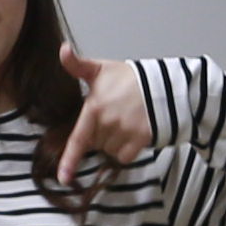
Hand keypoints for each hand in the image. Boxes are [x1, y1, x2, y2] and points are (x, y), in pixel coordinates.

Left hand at [49, 45, 154, 188]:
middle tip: (113, 116)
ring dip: (114, 143)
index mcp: (95, 107)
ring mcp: (126, 132)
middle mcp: (109, 122)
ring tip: (125, 122)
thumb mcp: (101, 69)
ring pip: (110, 151)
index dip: (70, 160)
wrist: (163, 85)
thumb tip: (63, 48)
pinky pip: (126, 156)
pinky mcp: (141, 140)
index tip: (63, 178)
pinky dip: (128, 150)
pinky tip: (133, 133)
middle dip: (101, 134)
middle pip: (96, 143)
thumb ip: (77, 65)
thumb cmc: (129, 78)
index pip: (79, 139)